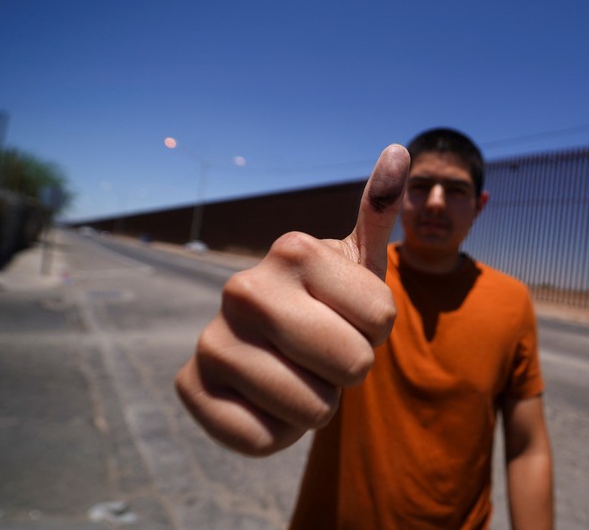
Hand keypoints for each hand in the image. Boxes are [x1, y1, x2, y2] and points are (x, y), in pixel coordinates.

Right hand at [175, 144, 410, 455]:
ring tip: (296, 373)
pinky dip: (277, 433)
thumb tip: (399, 150)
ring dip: (317, 405)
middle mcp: (243, 287)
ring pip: (312, 409)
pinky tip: (264, 399)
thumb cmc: (328, 301)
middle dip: (352, 370)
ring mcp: (211, 337)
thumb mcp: (359, 260)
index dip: (378, 331)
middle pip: (352, 365)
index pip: (383, 320)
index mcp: (293, 248)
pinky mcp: (189, 385)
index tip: (351, 316)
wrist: (272, 343)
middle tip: (325, 350)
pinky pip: (261, 439)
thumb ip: (378, 211)